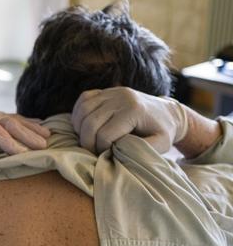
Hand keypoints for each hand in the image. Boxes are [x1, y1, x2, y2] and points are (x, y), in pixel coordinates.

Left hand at [0, 97, 50, 161]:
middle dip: (26, 134)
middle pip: (8, 122)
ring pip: (15, 118)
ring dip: (32, 128)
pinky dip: (30, 123)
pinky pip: (15, 118)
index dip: (6, 141)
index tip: (20, 153)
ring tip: (48, 139)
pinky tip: (44, 128)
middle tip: (42, 148)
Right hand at [71, 87, 188, 153]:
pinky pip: (83, 99)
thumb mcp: (161, 144)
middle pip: (90, 123)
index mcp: (133, 111)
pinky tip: (84, 126)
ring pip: (83, 111)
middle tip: (93, 151)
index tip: (107, 155)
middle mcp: (121, 97)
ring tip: (88, 140)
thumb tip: (117, 152)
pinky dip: (78, 114)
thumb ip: (141, 150)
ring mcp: (112, 91)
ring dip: (80, 129)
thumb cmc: (163, 132)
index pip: (105, 134)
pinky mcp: (106, 90)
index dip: (101, 149)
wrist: (167, 112)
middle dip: (87, 142)